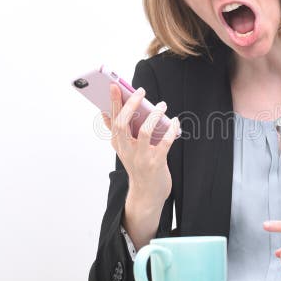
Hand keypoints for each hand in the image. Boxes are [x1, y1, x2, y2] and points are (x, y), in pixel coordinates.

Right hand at [103, 84, 179, 216]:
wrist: (147, 194)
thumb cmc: (138, 166)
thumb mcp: (124, 150)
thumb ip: (117, 132)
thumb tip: (105, 112)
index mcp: (118, 144)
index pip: (113, 120)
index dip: (114, 102)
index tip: (114, 85)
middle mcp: (127, 150)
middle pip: (123, 124)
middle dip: (130, 104)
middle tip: (140, 91)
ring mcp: (141, 157)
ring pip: (145, 131)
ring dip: (154, 115)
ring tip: (162, 105)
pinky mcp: (156, 163)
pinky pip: (164, 142)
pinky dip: (171, 130)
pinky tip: (175, 121)